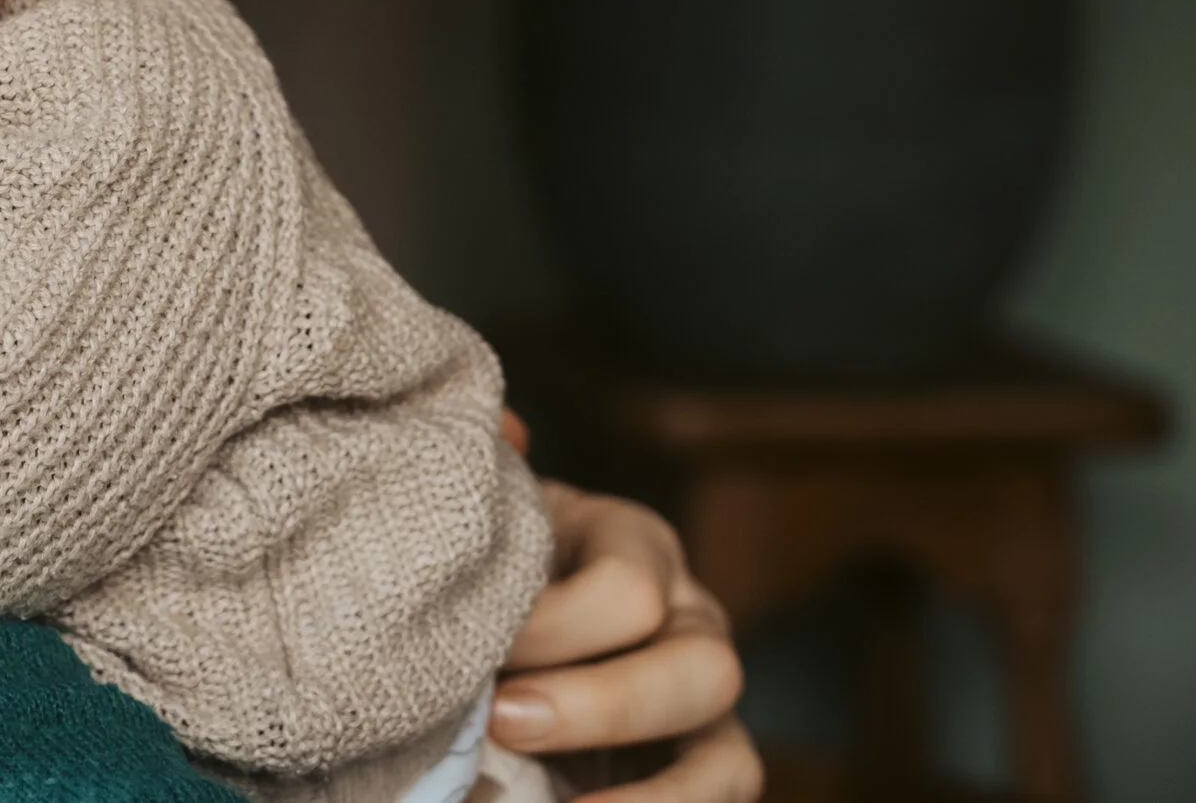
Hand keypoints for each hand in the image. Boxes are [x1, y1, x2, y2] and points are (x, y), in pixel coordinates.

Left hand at [493, 477, 761, 801]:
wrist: (493, 620)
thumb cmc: (485, 562)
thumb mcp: (486, 518)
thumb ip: (493, 478)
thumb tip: (507, 429)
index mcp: (636, 544)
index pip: (626, 588)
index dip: (548, 628)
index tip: (468, 652)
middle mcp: (689, 617)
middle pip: (698, 669)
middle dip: (596, 706)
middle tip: (500, 720)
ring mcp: (707, 703)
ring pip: (726, 756)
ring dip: (646, 798)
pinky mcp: (706, 764)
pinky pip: (722, 801)